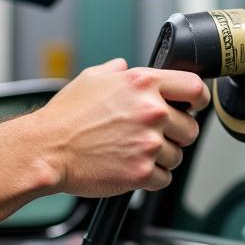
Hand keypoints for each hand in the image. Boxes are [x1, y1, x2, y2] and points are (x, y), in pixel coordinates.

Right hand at [33, 59, 209, 196]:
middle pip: (190, 128)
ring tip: (135, 152)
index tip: (194, 106)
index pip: (195, 89)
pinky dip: (152, 177)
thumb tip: (123, 67)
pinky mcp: (142, 171)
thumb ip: (116, 71)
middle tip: (154, 136)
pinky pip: (164, 178)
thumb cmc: (65, 117)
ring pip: (177, 156)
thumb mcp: (91, 78)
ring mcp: (149, 143)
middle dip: (176, 134)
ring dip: (162, 157)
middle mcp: (151, 111)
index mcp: (143, 84)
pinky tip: (132, 167)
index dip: (198, 100)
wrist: (47, 150)